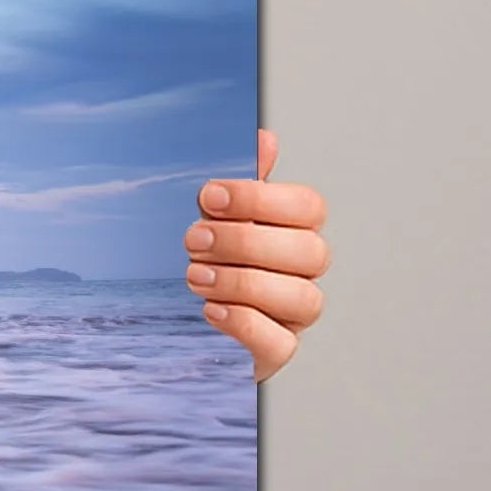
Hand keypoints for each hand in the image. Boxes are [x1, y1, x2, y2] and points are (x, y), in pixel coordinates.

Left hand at [186, 127, 327, 381]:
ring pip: (302, 298)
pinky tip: (211, 309)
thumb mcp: (217, 219)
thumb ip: (241, 186)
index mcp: (292, 233)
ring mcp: (293, 317)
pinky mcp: (274, 353)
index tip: (208, 197)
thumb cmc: (210, 262)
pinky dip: (245, 323)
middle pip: (309, 252)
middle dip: (245, 241)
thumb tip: (264, 137)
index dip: (260, 198)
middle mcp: (302, 274)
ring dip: (242, 282)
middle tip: (192, 239)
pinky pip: (280, 344)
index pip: (308, 207)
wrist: (181, 323)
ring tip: (195, 275)